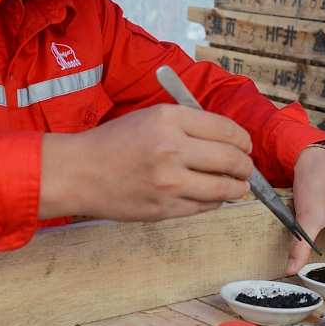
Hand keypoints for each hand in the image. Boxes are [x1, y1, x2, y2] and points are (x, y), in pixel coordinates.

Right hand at [38, 103, 253, 220]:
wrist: (78, 173)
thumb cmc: (113, 143)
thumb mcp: (152, 117)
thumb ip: (189, 124)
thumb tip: (229, 139)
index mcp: (169, 119)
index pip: (227, 130)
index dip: (244, 140)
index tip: (245, 146)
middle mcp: (171, 149)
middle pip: (233, 160)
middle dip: (246, 166)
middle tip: (246, 168)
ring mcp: (169, 182)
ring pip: (224, 188)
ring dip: (238, 187)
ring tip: (238, 185)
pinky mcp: (164, 208)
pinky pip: (205, 206)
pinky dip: (215, 201)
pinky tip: (211, 195)